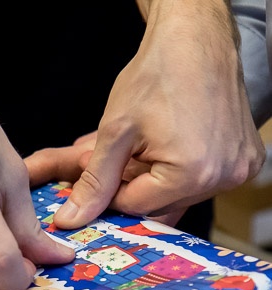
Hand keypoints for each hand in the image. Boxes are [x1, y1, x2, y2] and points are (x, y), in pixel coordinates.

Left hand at [27, 0, 264, 230]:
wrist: (194, 41)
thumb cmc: (155, 78)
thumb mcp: (115, 133)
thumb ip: (95, 182)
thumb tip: (70, 219)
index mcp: (192, 174)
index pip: (135, 207)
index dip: (111, 189)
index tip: (100, 168)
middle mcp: (223, 178)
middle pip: (160, 204)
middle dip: (133, 182)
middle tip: (121, 153)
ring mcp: (239, 169)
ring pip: (180, 194)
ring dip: (156, 177)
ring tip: (144, 144)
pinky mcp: (247, 159)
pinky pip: (204, 179)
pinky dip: (181, 169)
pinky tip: (169, 142)